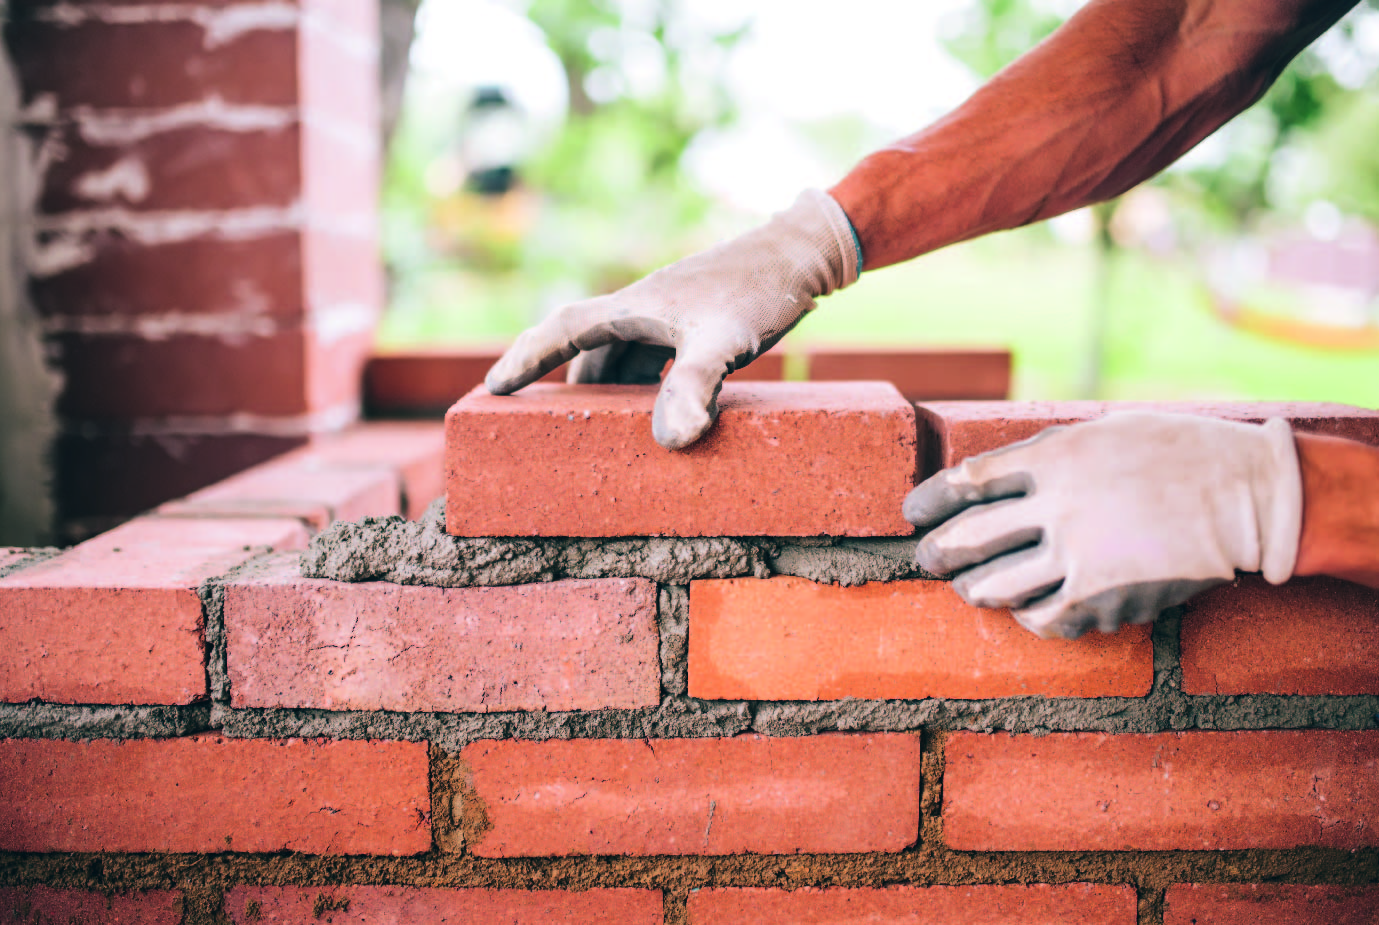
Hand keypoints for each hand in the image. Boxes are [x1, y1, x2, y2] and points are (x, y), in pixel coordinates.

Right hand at [485, 189, 859, 448]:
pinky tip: (657, 408)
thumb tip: (673, 439)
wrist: (804, 253)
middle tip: (537, 422)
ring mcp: (669, 313)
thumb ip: (694, 386)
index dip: (526, 358)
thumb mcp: (724, 341)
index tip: (492, 387)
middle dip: (560, 382)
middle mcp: (644, 307)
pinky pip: (651, 356)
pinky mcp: (696, 320)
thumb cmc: (760, 290)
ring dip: (604, 387)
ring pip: (619, 354)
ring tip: (595, 427)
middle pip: (586, 346)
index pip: (562, 329)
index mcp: (634, 306)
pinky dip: (641, 383)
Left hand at [904, 412, 1303, 638]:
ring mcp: (1079, 556)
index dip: (930, 500)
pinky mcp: (1103, 598)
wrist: (1246, 496)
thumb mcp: (1102, 431)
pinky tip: (1026, 611)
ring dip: (973, 590)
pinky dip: (1026, 616)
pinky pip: (1043, 618)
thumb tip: (994, 476)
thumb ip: (1047, 453)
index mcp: (1054, 457)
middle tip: (926, 559)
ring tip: (969, 588)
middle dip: (936, 553)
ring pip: (995, 587)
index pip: (967, 481)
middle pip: (968, 538)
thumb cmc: (1175, 453)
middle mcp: (1058, 507)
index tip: (912, 514)